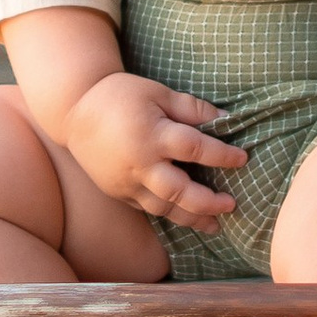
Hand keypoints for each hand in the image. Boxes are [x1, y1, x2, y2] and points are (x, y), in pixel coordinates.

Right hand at [59, 71, 247, 228]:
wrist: (74, 110)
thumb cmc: (120, 95)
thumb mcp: (157, 92)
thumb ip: (190, 108)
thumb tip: (224, 119)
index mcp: (152, 134)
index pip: (195, 148)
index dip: (222, 155)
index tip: (242, 159)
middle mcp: (140, 163)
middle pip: (179, 191)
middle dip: (208, 202)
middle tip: (231, 205)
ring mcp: (126, 181)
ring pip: (163, 208)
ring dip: (191, 218)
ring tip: (214, 224)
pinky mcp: (117, 191)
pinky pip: (147, 208)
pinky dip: (168, 214)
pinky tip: (186, 217)